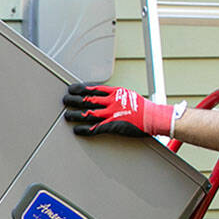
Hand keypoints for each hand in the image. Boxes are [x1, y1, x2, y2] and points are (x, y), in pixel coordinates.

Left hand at [62, 83, 180, 137]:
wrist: (154, 118)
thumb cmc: (144, 108)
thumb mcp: (128, 96)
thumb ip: (116, 96)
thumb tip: (106, 96)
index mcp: (115, 93)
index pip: (93, 88)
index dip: (80, 89)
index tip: (71, 89)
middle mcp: (111, 102)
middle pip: (88, 100)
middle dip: (74, 100)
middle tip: (64, 100)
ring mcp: (111, 114)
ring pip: (88, 114)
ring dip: (75, 115)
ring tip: (66, 115)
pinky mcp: (113, 126)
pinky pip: (95, 128)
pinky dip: (84, 129)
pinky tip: (76, 130)